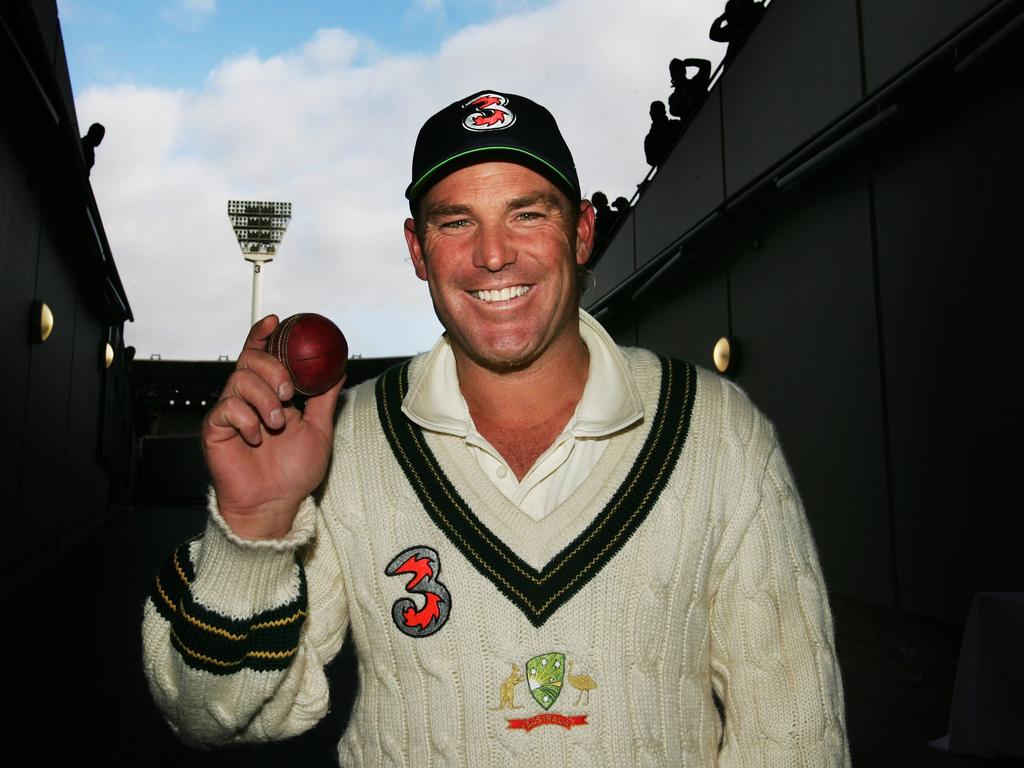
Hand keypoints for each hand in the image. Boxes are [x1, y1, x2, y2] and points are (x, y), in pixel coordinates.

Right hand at [202, 315, 343, 539]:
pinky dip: (248, 420)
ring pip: (240, 380)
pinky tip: (257, 438)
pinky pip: (227, 408)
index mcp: (269, 393)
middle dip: (273, 369)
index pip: (261, 354)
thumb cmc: (294, 471)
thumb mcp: (319, 429)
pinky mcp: (214, 429)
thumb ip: (324, 398)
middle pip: (250, 359)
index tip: (276, 321)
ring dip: (265, 398)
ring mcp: (229, 412)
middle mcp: (247, 397)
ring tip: (278, 423)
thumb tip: (339, 369)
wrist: (276, 503)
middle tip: (290, 393)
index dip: (264, 334)